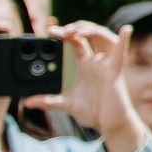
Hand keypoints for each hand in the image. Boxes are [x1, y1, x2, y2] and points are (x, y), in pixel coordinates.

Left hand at [54, 22, 147, 151]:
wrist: (108, 124)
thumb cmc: (93, 112)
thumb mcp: (66, 104)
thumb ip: (47, 101)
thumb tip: (26, 102)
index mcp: (84, 64)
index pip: (74, 41)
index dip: (64, 32)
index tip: (50, 28)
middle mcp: (96, 61)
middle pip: (88, 35)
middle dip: (75, 28)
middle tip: (60, 31)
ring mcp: (106, 64)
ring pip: (103, 37)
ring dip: (91, 30)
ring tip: (77, 30)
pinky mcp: (115, 72)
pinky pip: (121, 55)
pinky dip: (124, 41)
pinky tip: (125, 30)